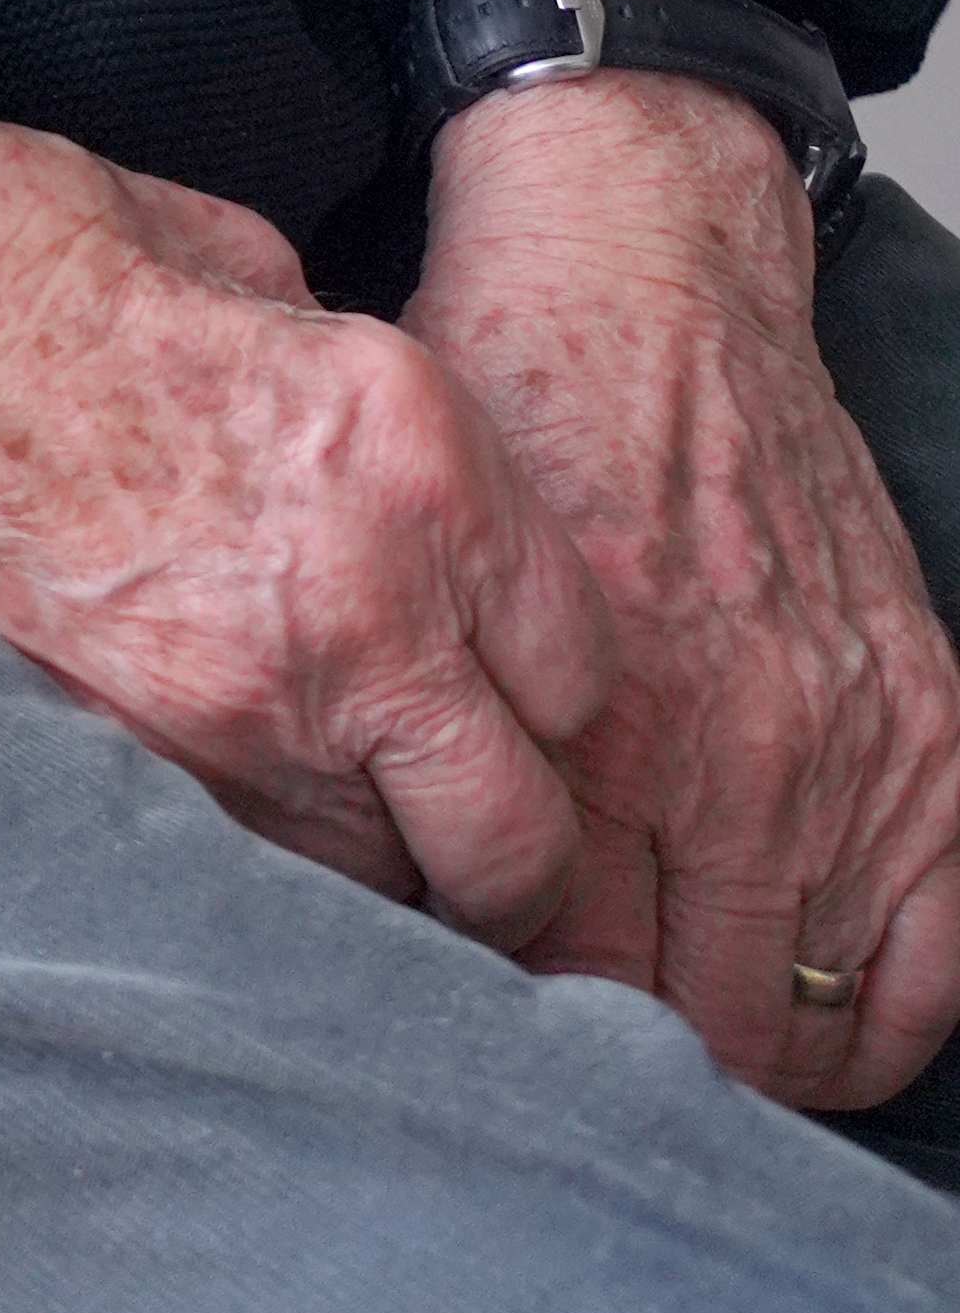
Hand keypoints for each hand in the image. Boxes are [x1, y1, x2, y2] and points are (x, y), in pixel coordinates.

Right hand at [0, 98, 613, 934]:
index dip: (553, 693)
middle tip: (467, 815)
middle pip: (516, 843)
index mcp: (417, 460)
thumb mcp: (253, 274)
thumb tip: (393, 490)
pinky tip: (228, 794)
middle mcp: (361, 608)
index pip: (581, 673)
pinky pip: (247, 872)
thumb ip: (361, 412)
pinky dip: (256, 858)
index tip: (510, 686)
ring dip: (375, 857)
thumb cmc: (31, 245)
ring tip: (330, 799)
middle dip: (506, 849)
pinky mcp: (117, 758)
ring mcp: (233, 708)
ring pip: (381, 885)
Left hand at [399, 65, 959, 1112]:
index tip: (506, 1024)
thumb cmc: (502, 406)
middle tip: (601, 1049)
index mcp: (589, 727)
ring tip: (707, 1044)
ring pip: (813, 1008)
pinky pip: (945, 946)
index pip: (569, 975)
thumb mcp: (428, 574)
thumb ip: (437, 734)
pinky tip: (826, 1014)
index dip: (532, 1020)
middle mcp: (728, 754)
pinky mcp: (927, 719)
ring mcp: (842, 744)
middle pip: (701, 1018)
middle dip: (645, 1052)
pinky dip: (889, 1009)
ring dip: (763, 1047)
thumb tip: (406, 892)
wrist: (637, 260)